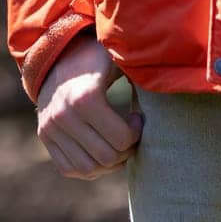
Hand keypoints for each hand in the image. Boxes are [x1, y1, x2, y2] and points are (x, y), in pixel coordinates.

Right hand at [36, 30, 142, 179]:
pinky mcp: (45, 137)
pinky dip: (89, 166)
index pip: (121, 139)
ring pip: (88, 168)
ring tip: (117, 143)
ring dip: (109, 163)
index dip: (137, 133)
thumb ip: (141, 72)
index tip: (139, 118)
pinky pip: (69, 168)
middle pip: (107, 157)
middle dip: (126, 149)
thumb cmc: (97, 55)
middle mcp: (64, 116)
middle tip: (131, 133)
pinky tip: (101, 148)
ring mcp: (51, 128)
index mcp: (86, 96)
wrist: (57, 53)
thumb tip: (175, 80)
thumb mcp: (117, 58)